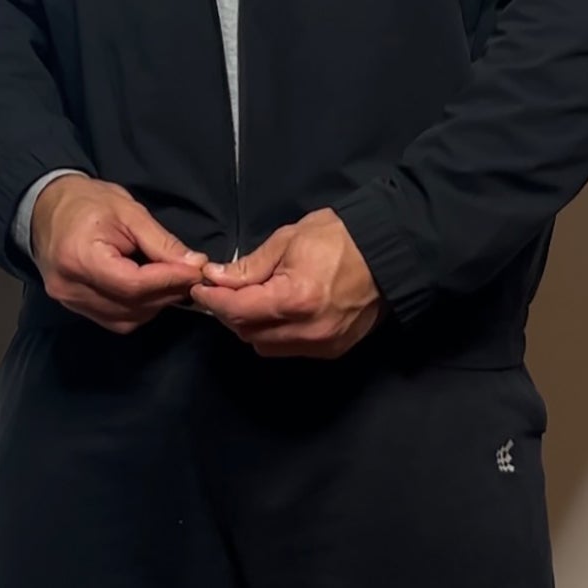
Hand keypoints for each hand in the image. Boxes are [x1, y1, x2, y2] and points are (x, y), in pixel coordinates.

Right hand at [31, 175, 208, 332]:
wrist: (46, 208)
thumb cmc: (87, 202)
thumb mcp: (128, 212)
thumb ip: (161, 242)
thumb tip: (194, 264)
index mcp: (80, 258)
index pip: (133, 284)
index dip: (169, 280)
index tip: (196, 270)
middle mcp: (70, 288)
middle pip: (131, 305)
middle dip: (167, 292)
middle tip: (191, 274)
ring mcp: (69, 301)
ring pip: (126, 318)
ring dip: (155, 303)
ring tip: (171, 280)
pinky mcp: (73, 308)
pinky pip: (114, 319)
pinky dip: (137, 308)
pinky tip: (148, 289)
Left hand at [188, 207, 388, 357]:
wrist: (388, 251)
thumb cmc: (339, 237)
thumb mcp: (288, 240)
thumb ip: (249, 266)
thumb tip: (216, 278)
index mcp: (295, 300)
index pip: (238, 311)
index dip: (213, 300)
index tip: (200, 287)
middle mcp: (307, 331)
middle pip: (248, 333)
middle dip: (229, 312)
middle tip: (221, 290)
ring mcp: (322, 345)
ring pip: (266, 346)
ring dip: (250, 326)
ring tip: (249, 300)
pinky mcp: (333, 350)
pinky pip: (289, 349)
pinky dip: (274, 334)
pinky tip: (275, 312)